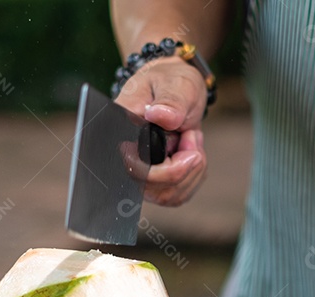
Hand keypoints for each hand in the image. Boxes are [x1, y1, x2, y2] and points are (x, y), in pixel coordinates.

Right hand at [115, 57, 207, 206]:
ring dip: (192, 171)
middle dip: (186, 166)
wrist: (174, 89)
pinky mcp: (154, 183)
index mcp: (121, 132)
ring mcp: (138, 174)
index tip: (192, 148)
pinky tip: (190, 152)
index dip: (167, 170)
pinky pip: (177, 196)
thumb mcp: (176, 84)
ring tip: (190, 138)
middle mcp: (124, 158)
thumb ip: (171, 100)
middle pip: (155, 189)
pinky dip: (193, 176)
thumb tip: (160, 115)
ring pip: (169, 196)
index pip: (135, 169)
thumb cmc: (171, 83)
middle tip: (193, 135)